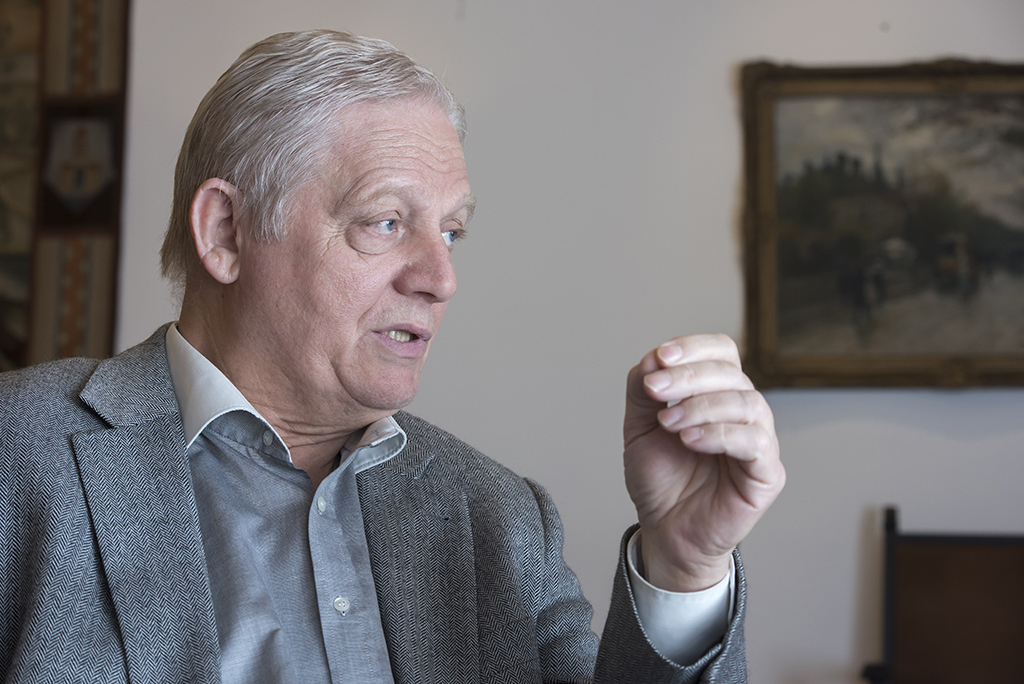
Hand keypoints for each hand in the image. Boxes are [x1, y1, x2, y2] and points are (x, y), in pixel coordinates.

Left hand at [623, 334, 784, 592]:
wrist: (665, 530)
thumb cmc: (659, 479)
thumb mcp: (639, 428)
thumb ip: (642, 391)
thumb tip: (651, 358)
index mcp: (717, 393)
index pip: (721, 352)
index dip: (694, 348)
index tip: (660, 357)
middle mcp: (743, 411)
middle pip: (731, 373)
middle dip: (688, 376)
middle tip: (654, 389)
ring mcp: (759, 441)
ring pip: (747, 403)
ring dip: (701, 406)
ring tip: (668, 423)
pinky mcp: (767, 474)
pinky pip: (756, 442)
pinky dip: (720, 434)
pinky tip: (690, 440)